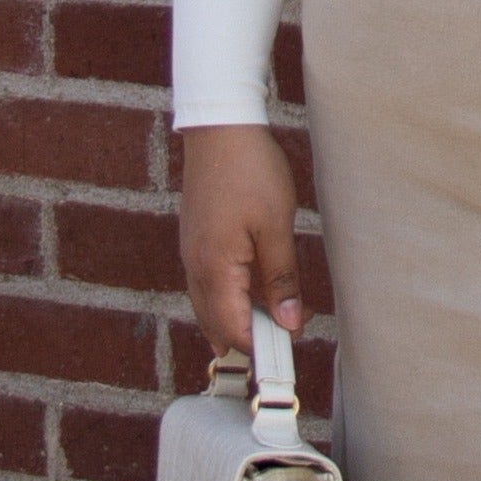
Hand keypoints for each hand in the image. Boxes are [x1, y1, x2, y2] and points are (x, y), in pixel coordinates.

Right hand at [178, 123, 307, 354]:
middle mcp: (195, 266)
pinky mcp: (195, 240)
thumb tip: (288, 322)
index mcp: (214, 268)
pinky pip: (207, 284)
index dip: (260, 347)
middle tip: (285, 342)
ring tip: (274, 323)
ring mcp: (191, 253)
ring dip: (237, 320)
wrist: (220, 128)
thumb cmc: (249, 170)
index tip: (289, 352)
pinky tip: (254, 294)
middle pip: (215, 324)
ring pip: (209, 305)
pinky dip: (229, 298)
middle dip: (247, 340)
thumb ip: (281, 279)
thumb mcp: (276, 227)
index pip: (232, 329)